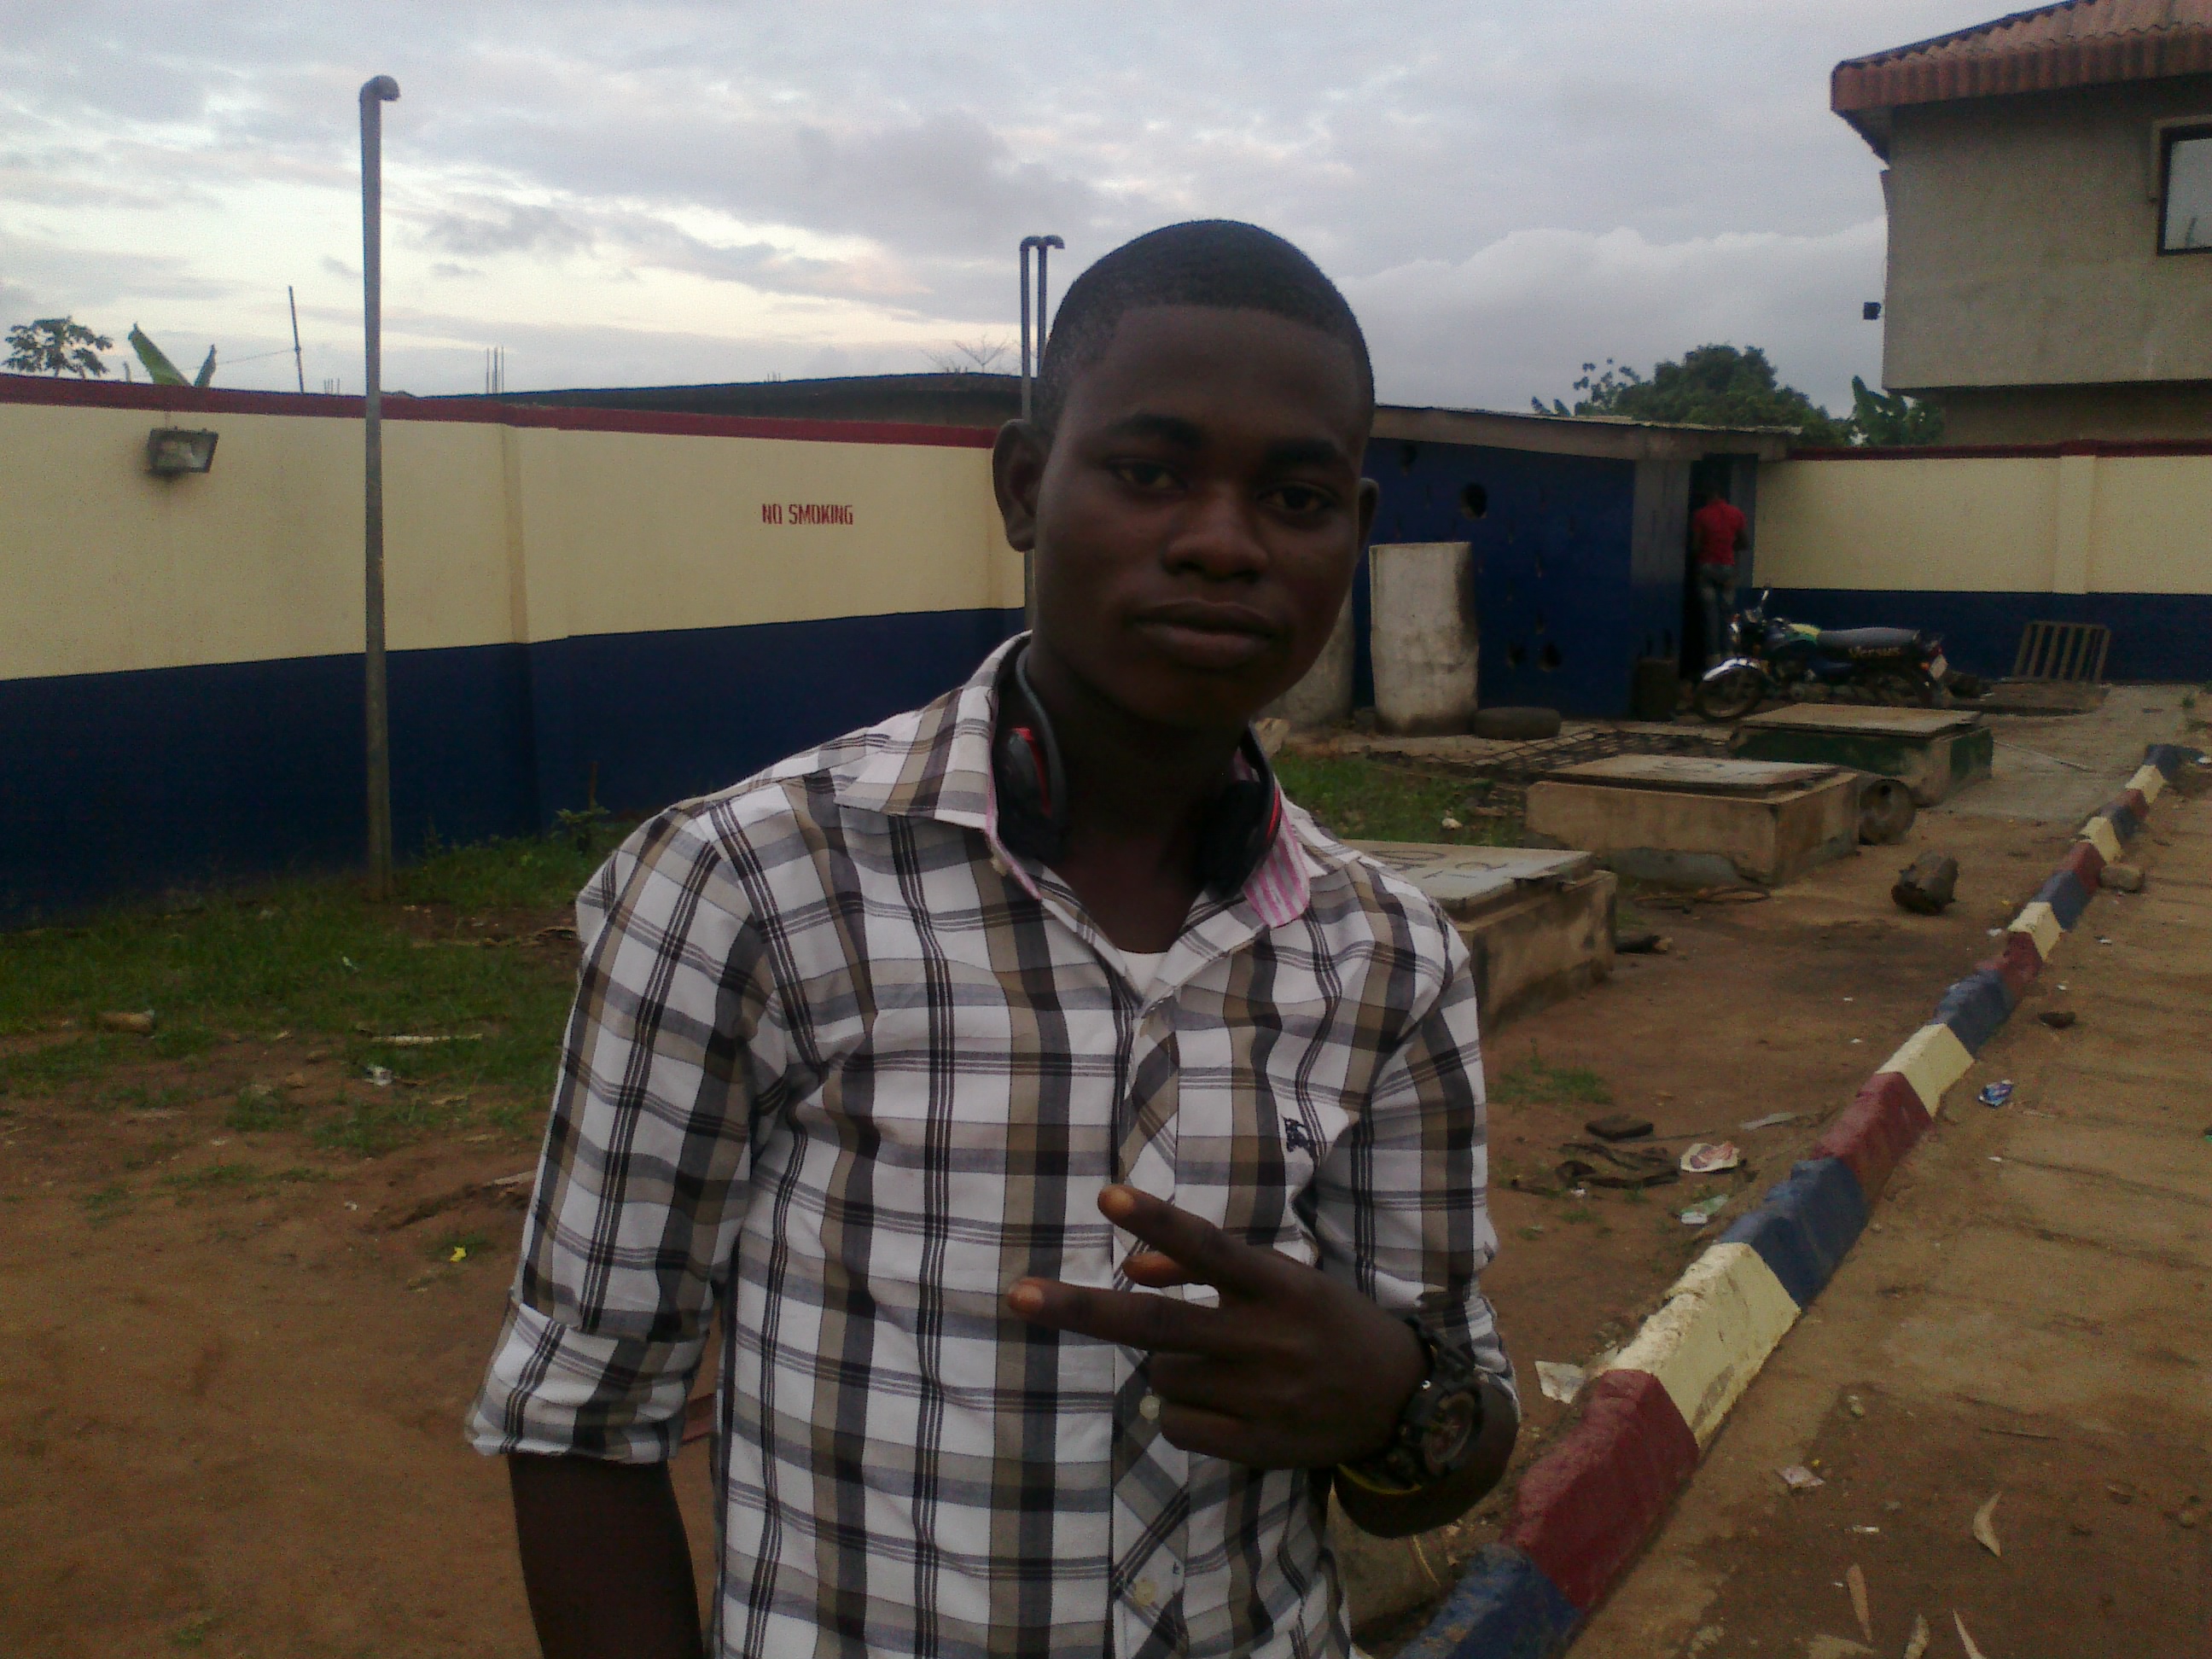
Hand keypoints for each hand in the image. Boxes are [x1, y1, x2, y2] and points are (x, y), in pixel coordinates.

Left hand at [1005, 1185, 1426, 1469]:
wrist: (1402, 1403)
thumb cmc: (1328, 1325)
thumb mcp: (1286, 1281)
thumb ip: (1211, 1271)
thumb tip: (1130, 1268)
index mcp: (1280, 1285)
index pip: (1207, 1246)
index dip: (1156, 1223)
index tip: (1105, 1198)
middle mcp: (1267, 1337)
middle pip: (1157, 1321)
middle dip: (1080, 1308)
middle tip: (1017, 1294)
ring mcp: (1260, 1396)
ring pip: (1162, 1375)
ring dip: (1171, 1366)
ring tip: (1227, 1365)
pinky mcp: (1256, 1445)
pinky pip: (1177, 1424)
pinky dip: (1183, 1413)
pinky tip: (1227, 1405)